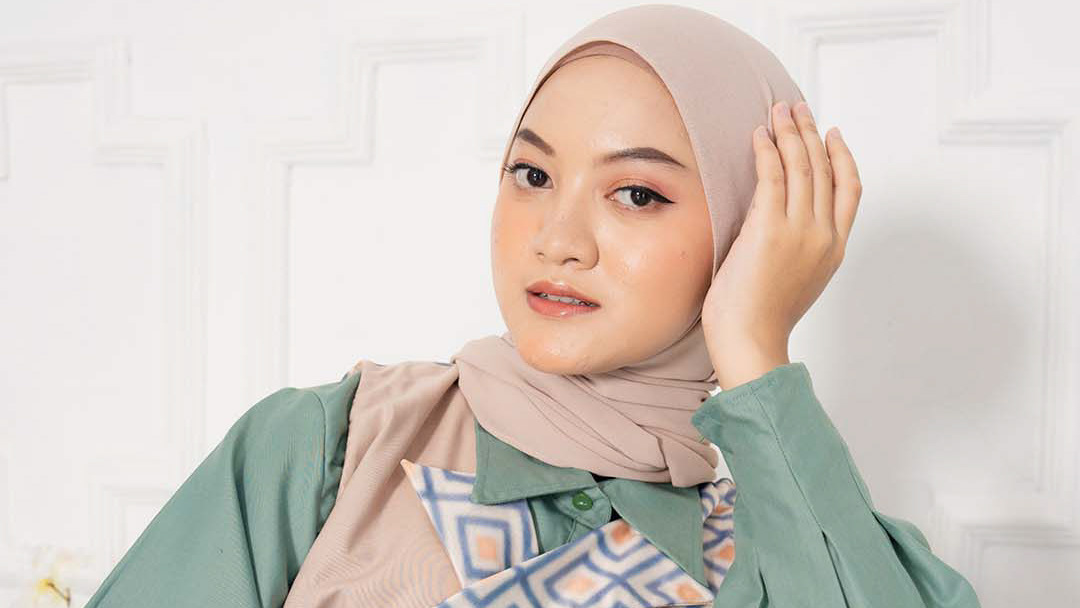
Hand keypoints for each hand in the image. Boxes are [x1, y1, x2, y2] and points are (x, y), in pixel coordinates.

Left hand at [702, 100, 861, 388]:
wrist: (751, 341)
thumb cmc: (761, 318)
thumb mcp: (795, 277)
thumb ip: (797, 246)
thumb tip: (778, 221)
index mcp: (834, 248)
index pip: (849, 189)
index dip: (842, 155)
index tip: (831, 133)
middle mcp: (823, 235)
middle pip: (824, 169)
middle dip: (809, 132)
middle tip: (796, 109)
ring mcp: (799, 230)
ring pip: (800, 166)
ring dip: (789, 132)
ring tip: (777, 111)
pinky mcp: (770, 229)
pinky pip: (772, 176)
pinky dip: (767, 150)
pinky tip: (759, 135)